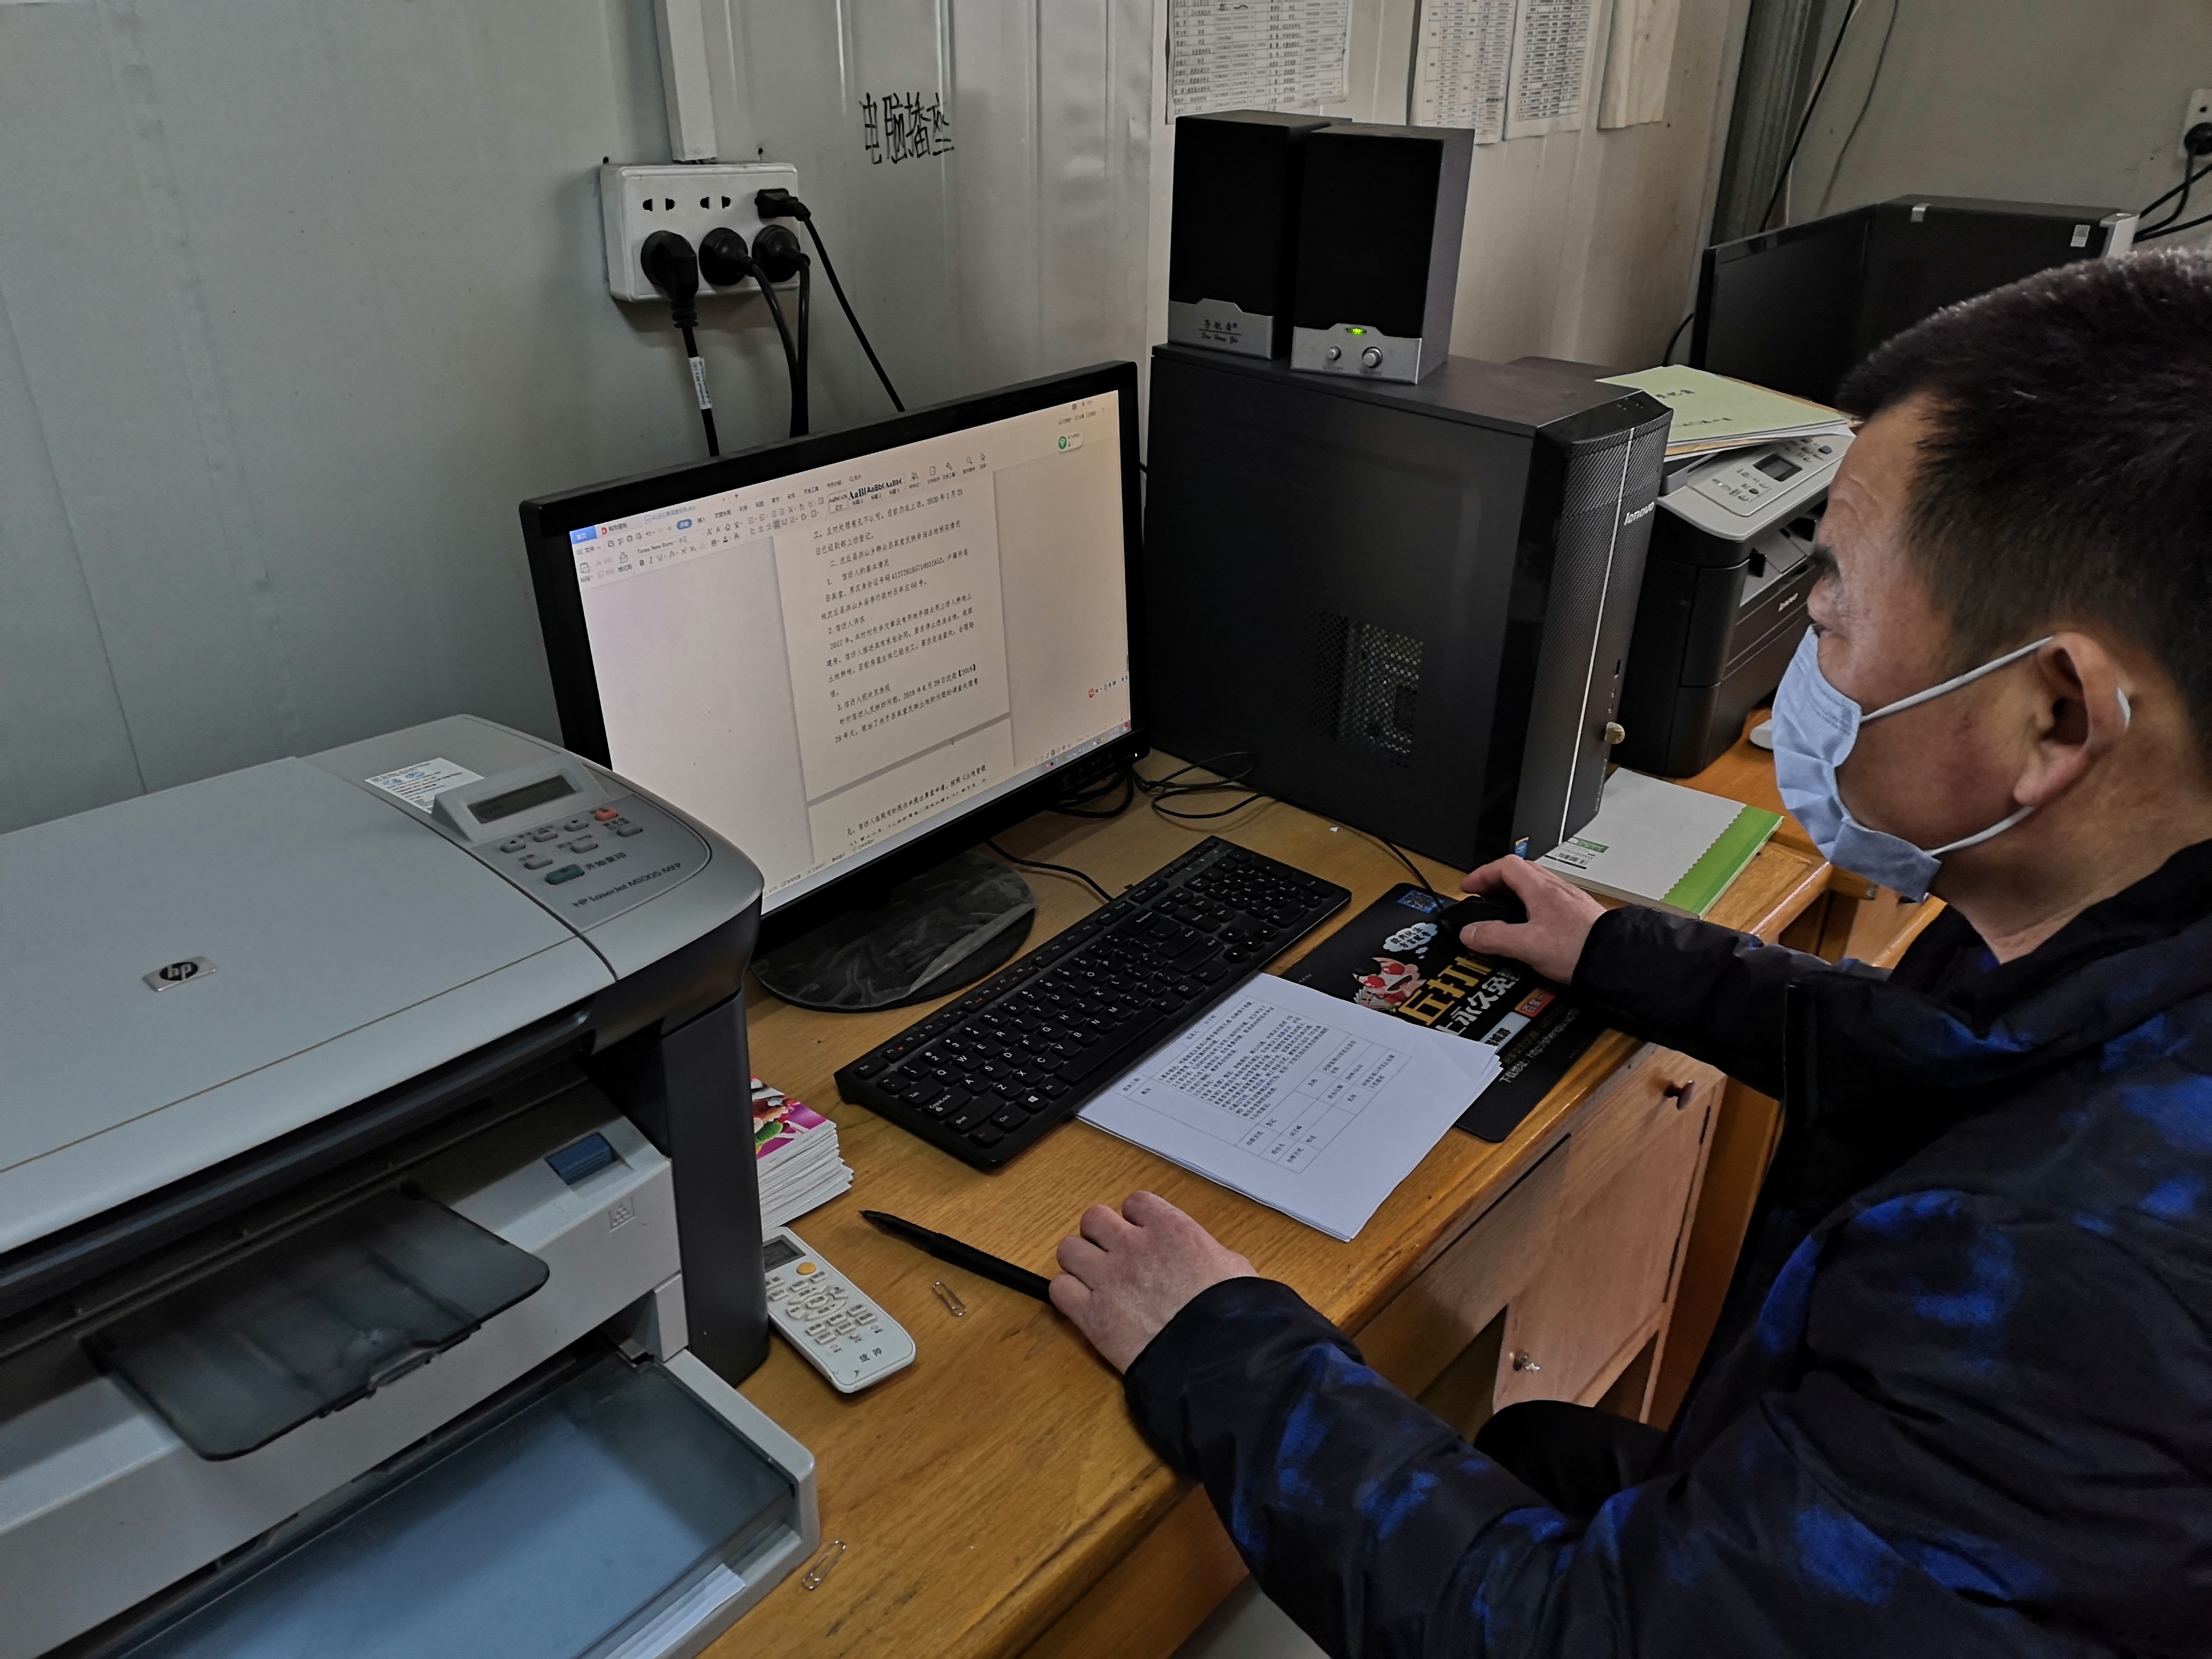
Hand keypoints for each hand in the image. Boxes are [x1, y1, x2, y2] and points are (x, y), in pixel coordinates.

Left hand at [1051, 1191, 1255, 1371]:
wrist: (1217, 1357)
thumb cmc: (1234, 1315)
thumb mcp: (1234, 1268)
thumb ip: (1209, 1254)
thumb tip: (1207, 1260)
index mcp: (1170, 1229)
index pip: (1135, 1203)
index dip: (1135, 1219)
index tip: (1140, 1235)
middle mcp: (1133, 1246)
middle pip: (1093, 1218)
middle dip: (1101, 1235)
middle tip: (1112, 1255)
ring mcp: (1108, 1279)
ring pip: (1068, 1249)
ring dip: (1079, 1262)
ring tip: (1094, 1279)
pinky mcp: (1092, 1315)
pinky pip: (1058, 1289)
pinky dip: (1067, 1295)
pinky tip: (1084, 1306)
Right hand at [1459, 856, 1605, 982]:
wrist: (1616, 959)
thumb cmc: (1580, 948)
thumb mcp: (1527, 945)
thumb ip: (1495, 938)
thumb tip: (1470, 933)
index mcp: (1541, 889)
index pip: (1505, 866)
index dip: (1482, 874)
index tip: (1469, 887)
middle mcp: (1557, 889)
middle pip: (1521, 871)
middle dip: (1497, 881)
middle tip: (1483, 895)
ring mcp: (1570, 901)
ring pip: (1536, 885)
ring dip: (1516, 892)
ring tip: (1504, 910)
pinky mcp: (1579, 916)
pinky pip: (1549, 901)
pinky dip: (1532, 906)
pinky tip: (1532, 925)